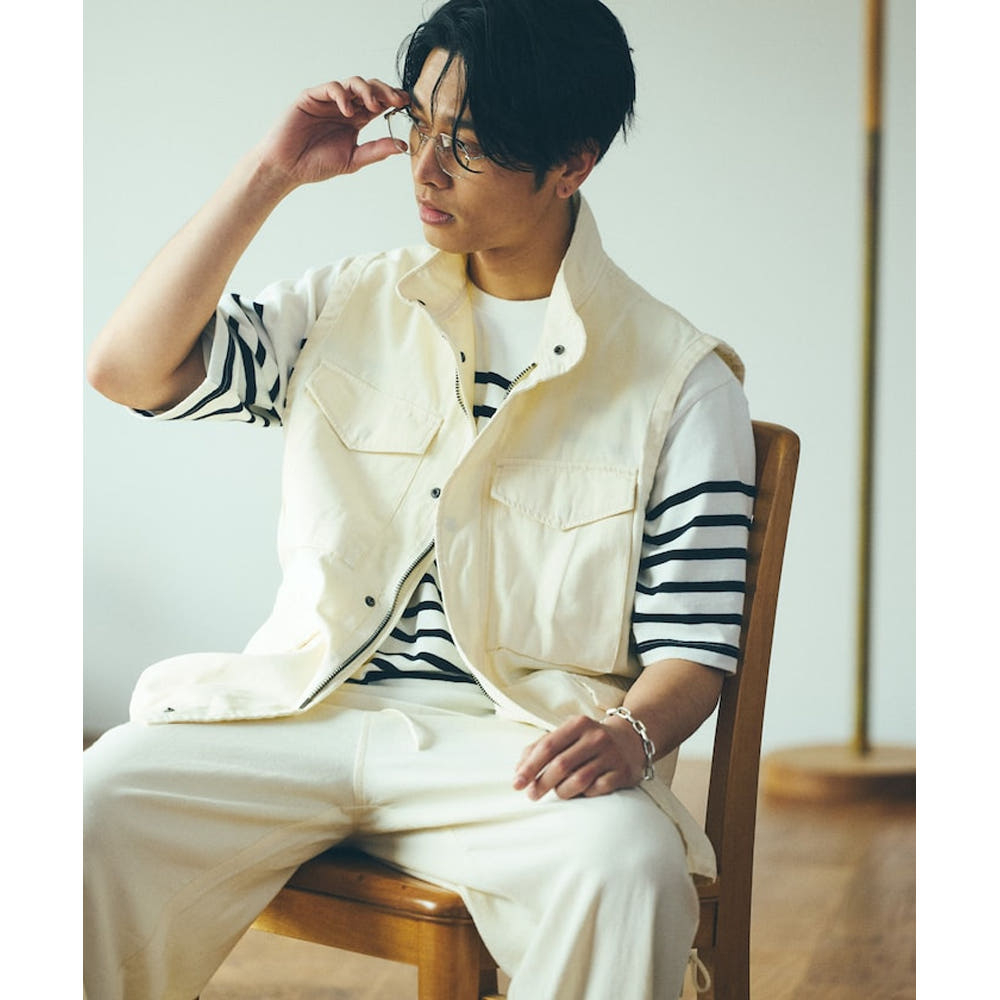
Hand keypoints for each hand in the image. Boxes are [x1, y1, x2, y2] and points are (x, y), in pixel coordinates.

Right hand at [255, 76, 409, 189]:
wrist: (287, 168)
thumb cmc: (317, 164)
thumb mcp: (353, 159)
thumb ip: (376, 151)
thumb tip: (402, 145)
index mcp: (356, 120)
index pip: (379, 103)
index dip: (393, 100)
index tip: (407, 103)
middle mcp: (344, 106)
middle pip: (369, 88)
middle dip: (385, 91)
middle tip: (397, 100)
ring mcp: (328, 100)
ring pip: (353, 83)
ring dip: (367, 91)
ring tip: (374, 106)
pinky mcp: (311, 96)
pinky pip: (331, 87)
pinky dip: (342, 95)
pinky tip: (349, 111)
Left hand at [513, 714, 645, 799]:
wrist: (631, 739)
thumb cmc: (588, 739)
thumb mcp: (567, 735)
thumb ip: (541, 747)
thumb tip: (518, 769)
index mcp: (578, 724)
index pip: (548, 746)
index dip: (530, 766)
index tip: (517, 783)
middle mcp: (596, 737)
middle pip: (561, 765)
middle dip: (542, 783)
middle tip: (532, 795)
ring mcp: (611, 755)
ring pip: (578, 780)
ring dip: (562, 791)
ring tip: (558, 792)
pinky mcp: (623, 772)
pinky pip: (597, 790)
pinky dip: (585, 794)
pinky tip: (582, 791)